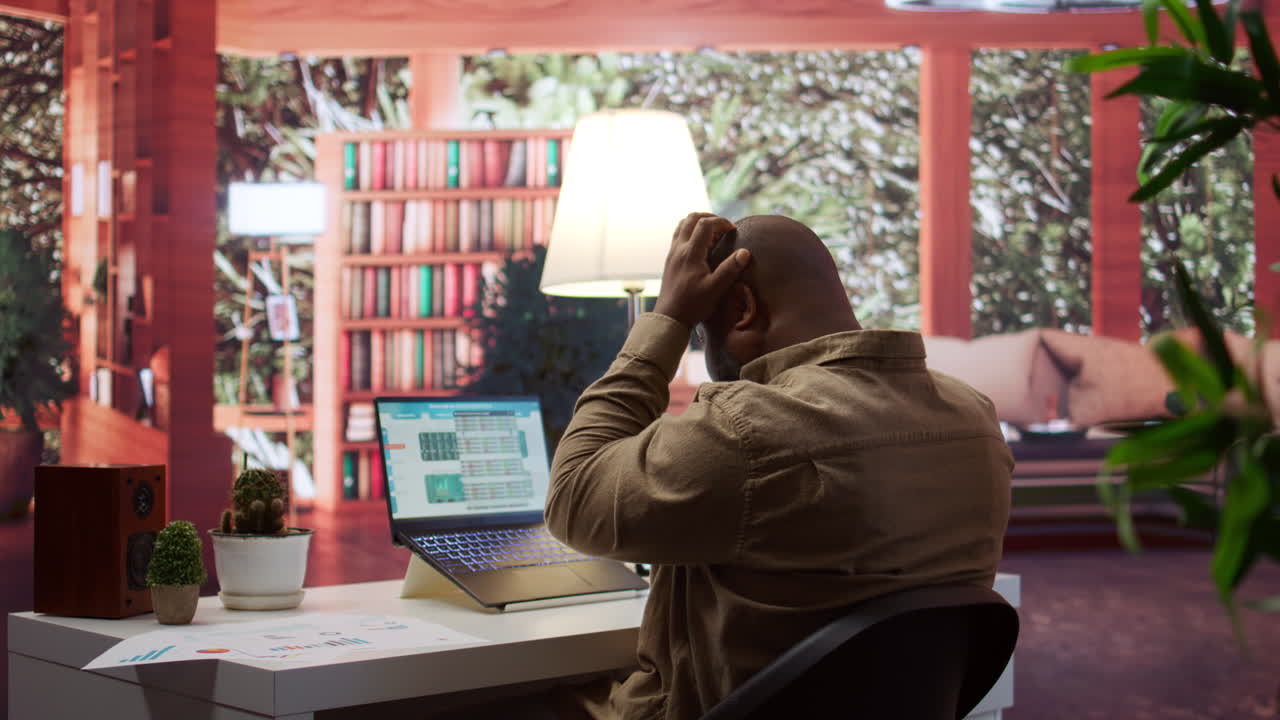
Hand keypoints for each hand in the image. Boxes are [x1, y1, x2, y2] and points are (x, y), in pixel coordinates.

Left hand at [652, 212, 750, 327]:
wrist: (669, 317)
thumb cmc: (693, 305)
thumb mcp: (715, 289)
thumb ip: (730, 269)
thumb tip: (745, 252)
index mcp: (691, 253)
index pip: (705, 224)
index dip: (721, 222)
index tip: (733, 230)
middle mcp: (679, 249)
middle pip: (691, 218)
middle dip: (709, 217)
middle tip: (723, 227)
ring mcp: (672, 253)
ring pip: (682, 225)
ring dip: (698, 223)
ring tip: (713, 233)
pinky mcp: (670, 260)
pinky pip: (678, 235)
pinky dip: (690, 231)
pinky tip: (701, 245)